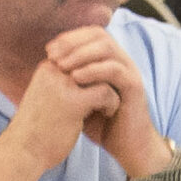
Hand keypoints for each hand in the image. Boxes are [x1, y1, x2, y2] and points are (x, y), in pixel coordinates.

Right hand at [5, 57, 118, 175]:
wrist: (22, 152)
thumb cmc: (36, 130)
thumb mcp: (47, 98)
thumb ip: (64, 85)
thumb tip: (87, 80)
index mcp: (48, 68)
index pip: (82, 55)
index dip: (96, 69)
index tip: (102, 85)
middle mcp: (54, 71)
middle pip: (93, 60)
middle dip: (106, 77)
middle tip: (113, 92)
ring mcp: (63, 85)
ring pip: (102, 73)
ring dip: (111, 88)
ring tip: (109, 104)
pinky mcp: (74, 102)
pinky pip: (106, 91)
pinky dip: (112, 102)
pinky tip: (108, 113)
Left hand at [45, 28, 166, 179]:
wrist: (126, 147)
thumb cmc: (101, 124)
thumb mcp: (79, 97)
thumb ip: (70, 80)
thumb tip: (46, 66)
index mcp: (110, 61)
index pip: (90, 34)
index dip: (69, 38)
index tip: (49, 51)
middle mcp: (122, 62)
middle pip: (99, 34)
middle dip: (72, 42)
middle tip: (53, 55)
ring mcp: (130, 73)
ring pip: (107, 47)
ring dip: (81, 53)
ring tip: (62, 66)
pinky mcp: (134, 87)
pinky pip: (115, 69)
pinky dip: (94, 70)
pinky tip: (76, 78)